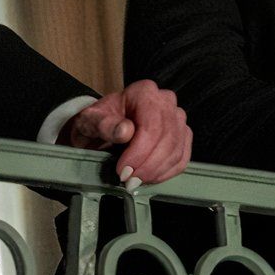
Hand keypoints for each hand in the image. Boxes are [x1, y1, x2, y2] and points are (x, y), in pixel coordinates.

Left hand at [62, 79, 190, 187]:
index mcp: (144, 92)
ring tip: (136, 181)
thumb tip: (125, 131)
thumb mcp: (91, 121)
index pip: (151, 126)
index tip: (122, 170)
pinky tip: (149, 178)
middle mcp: (166, 101)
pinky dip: (166, 173)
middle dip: (148, 165)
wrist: (104, 127)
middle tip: (129, 180)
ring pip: (176, 150)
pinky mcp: (183, 135)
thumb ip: (105, 124)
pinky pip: (182, 158)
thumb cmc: (99, 121)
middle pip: (167, 139)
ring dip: (156, 171)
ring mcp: (177, 118)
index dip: (139, 152)